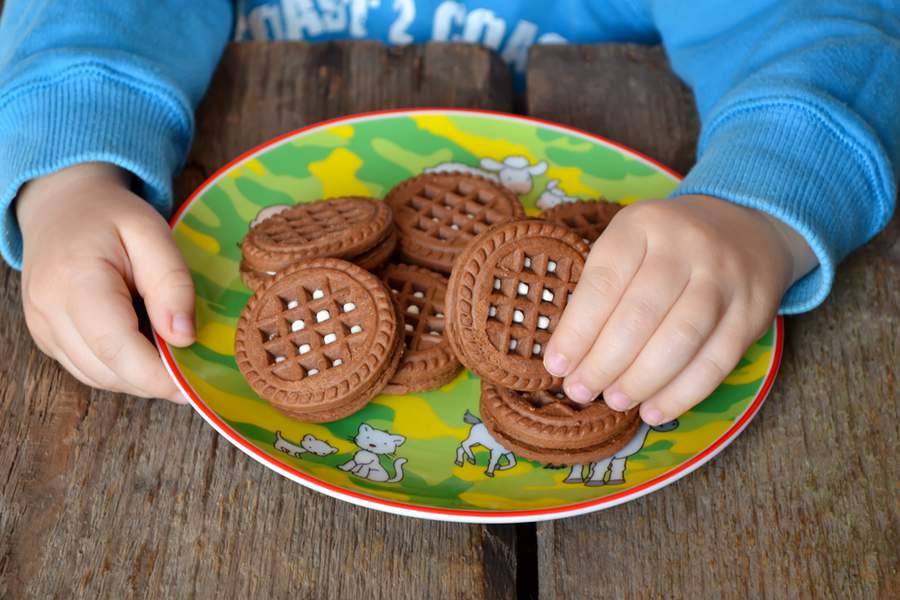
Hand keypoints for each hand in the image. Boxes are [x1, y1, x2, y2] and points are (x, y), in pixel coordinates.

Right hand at [17, 163, 194, 402]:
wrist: (63, 207)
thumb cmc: (112, 217)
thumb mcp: (153, 234)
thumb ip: (172, 283)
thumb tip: (184, 337)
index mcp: (75, 280)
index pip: (115, 346)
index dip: (155, 376)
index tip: (192, 387)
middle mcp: (48, 310)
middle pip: (106, 369)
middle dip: (153, 380)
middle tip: (193, 373)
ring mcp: (42, 327)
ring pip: (98, 376)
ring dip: (138, 377)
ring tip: (170, 356)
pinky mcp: (46, 337)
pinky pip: (88, 369)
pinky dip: (120, 369)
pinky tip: (144, 349)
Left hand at [544, 194, 815, 424]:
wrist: (743, 227)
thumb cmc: (664, 246)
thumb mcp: (628, 243)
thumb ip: (601, 290)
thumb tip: (568, 357)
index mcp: (642, 226)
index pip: (603, 284)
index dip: (576, 331)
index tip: (556, 366)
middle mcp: (685, 247)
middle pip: (639, 316)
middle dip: (603, 363)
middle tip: (580, 391)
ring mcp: (724, 278)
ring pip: (679, 340)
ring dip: (641, 380)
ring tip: (614, 401)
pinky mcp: (752, 311)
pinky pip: (716, 361)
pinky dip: (682, 393)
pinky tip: (654, 410)